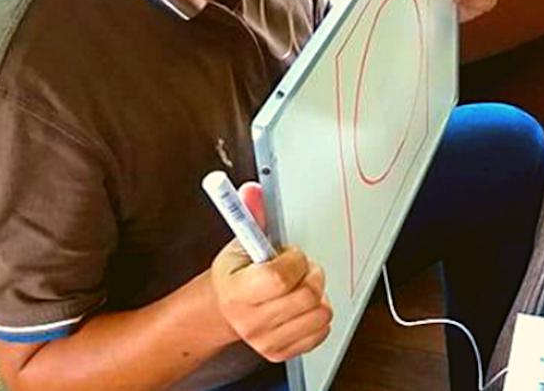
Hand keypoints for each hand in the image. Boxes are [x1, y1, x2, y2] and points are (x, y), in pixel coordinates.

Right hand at [210, 183, 332, 362]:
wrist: (222, 311)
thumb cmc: (235, 275)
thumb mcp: (240, 243)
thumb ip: (252, 217)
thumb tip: (252, 191)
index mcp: (238, 291)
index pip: (279, 278)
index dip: (294, 261)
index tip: (290, 254)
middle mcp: (251, 320)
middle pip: (307, 296)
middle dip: (311, 274)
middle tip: (301, 268)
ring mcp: (266, 340)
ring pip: (320, 314)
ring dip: (318, 295)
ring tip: (300, 286)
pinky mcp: (280, 352)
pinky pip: (321, 332)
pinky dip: (318, 316)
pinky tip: (302, 306)